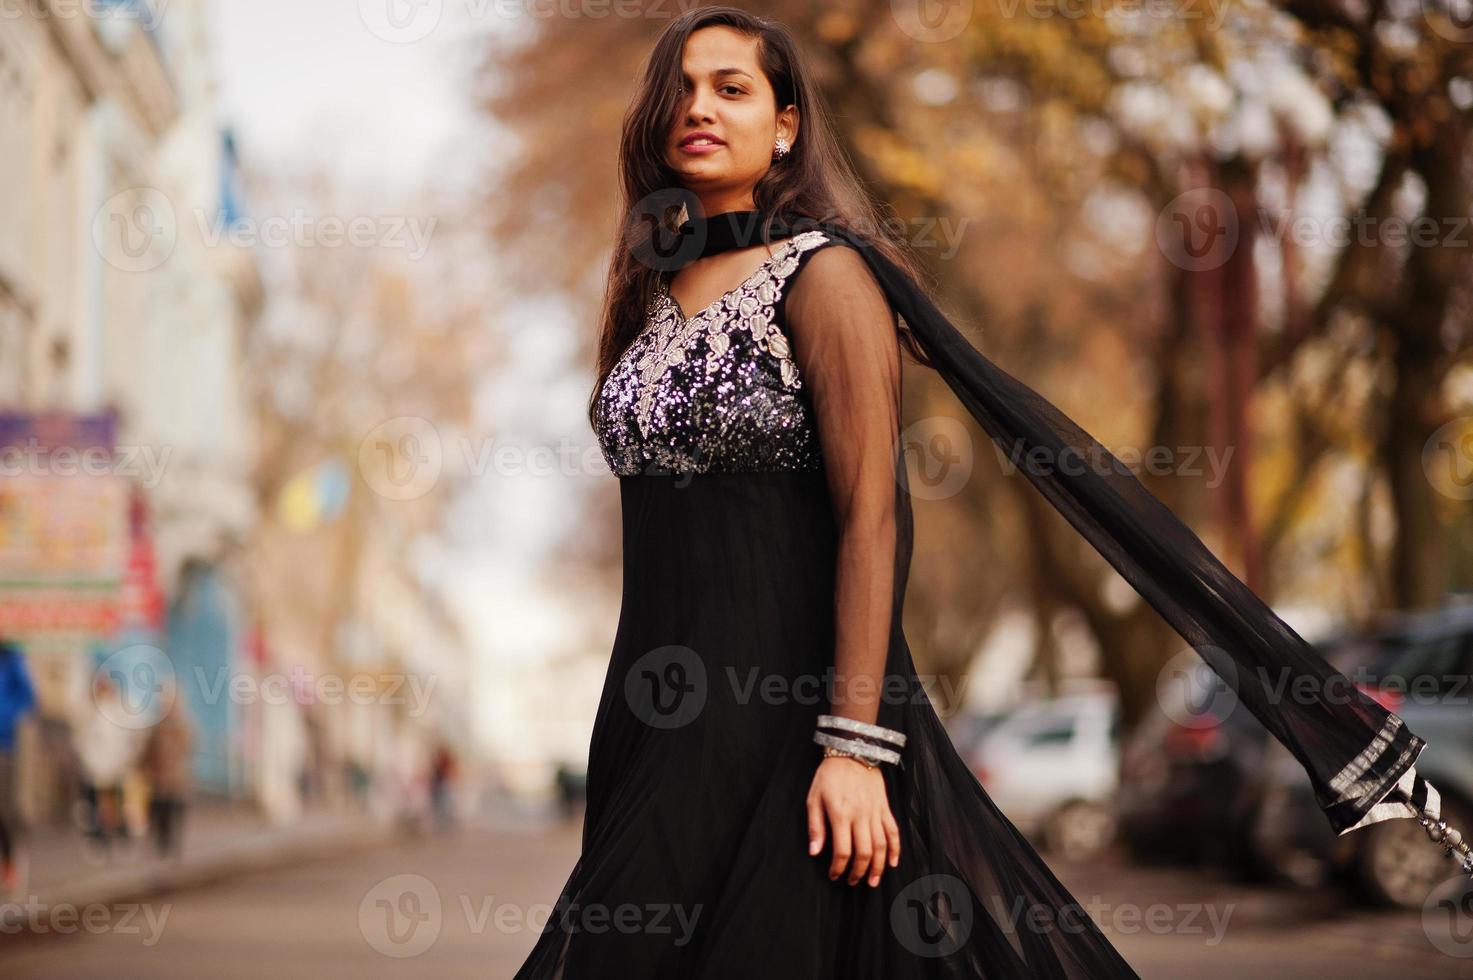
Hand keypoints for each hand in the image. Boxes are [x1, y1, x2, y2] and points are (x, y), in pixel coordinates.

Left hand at [806, 755, 900, 886]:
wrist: (852, 752)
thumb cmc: (828, 776)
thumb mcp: (813, 798)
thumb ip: (815, 827)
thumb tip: (814, 852)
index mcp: (841, 815)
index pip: (843, 851)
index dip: (838, 868)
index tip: (834, 875)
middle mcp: (860, 816)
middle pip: (864, 852)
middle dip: (859, 872)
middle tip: (853, 882)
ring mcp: (875, 812)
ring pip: (881, 846)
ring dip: (878, 867)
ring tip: (872, 881)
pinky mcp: (885, 808)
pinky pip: (893, 831)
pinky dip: (895, 849)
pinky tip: (892, 862)